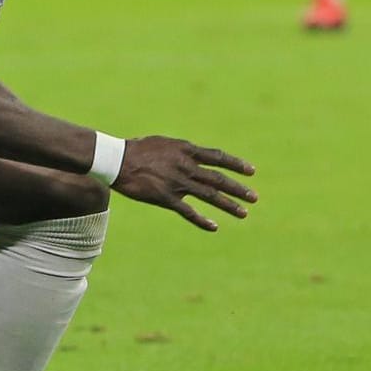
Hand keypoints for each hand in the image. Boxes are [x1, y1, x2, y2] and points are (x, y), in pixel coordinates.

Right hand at [111, 136, 257, 230]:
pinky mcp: (165, 198)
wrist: (117, 159)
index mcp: (185, 150)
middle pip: (218, 179)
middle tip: (254, 197)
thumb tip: (193, 155)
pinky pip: (188, 211)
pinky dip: (202, 220)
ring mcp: (177, 183)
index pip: (218, 157)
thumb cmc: (137, 149)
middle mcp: (185, 166)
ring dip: (228, 205)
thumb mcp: (164, 143)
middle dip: (238, 189)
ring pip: (209, 195)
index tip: (251, 171)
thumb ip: (181, 151)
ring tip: (244, 213)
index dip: (236, 164)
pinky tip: (214, 227)